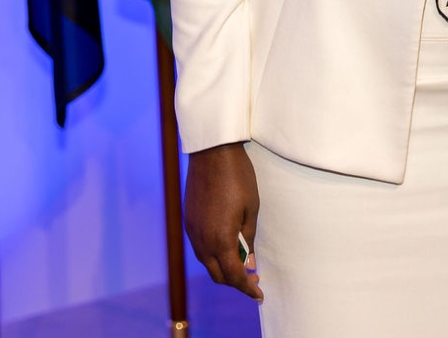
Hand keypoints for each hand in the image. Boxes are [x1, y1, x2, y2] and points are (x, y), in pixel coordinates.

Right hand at [186, 143, 262, 300]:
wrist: (212, 152)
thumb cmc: (238, 178)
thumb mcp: (252, 209)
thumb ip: (248, 239)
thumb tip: (249, 262)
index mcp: (220, 239)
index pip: (233, 275)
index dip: (247, 288)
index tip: (259, 294)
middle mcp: (202, 240)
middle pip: (217, 274)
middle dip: (235, 281)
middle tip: (253, 279)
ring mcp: (192, 231)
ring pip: (207, 262)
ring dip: (223, 268)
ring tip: (242, 263)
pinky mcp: (188, 221)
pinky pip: (200, 248)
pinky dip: (213, 255)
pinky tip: (226, 248)